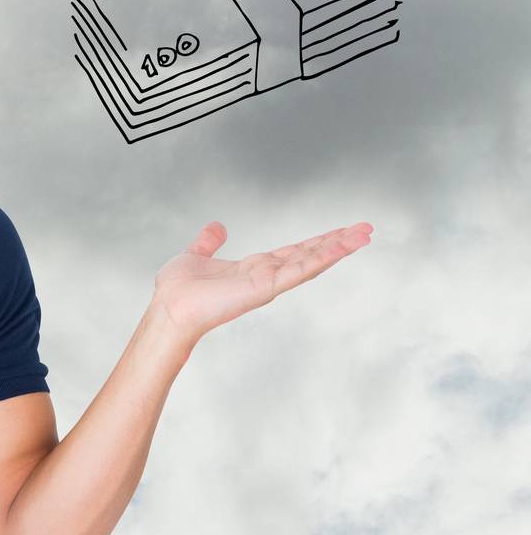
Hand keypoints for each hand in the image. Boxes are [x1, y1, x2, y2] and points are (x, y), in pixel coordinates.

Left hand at [151, 219, 372, 348]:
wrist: (169, 308)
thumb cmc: (178, 290)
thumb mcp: (196, 255)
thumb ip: (208, 242)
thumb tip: (217, 227)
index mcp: (254, 268)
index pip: (293, 251)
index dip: (317, 241)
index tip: (340, 231)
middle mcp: (266, 276)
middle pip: (309, 255)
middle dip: (337, 243)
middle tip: (365, 229)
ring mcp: (269, 283)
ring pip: (310, 262)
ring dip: (338, 248)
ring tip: (364, 234)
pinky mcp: (265, 288)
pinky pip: (298, 271)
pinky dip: (320, 259)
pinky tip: (339, 248)